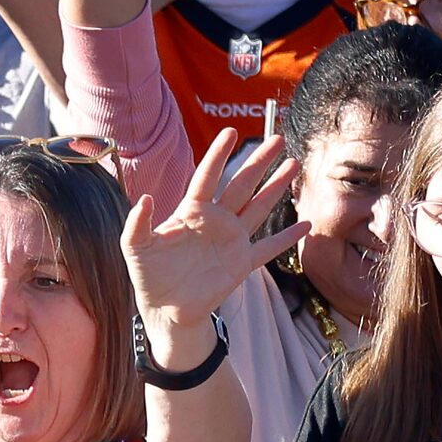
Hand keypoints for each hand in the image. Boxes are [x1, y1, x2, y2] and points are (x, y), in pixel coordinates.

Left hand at [119, 128, 303, 342]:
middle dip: (259, 162)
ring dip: (276, 187)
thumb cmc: (148, 275)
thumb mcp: (135, 248)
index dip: (218, 156)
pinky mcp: (241, 264)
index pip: (207, 177)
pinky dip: (287, 238)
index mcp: (191, 212)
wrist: (164, 309)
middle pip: (241, 185)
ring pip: (259, 207)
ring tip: (293, 164)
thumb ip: (137, 224)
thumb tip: (144, 199)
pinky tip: (306, 225)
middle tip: (276, 138)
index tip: (229, 132)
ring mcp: (231, 241)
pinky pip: (268, 248)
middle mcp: (216, 221)